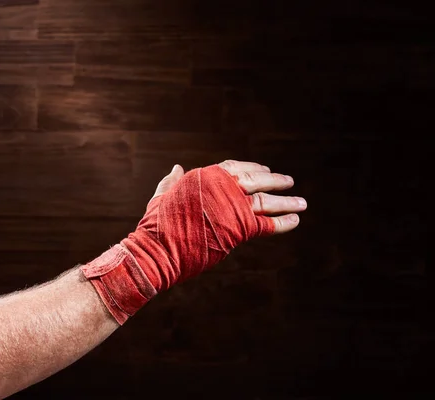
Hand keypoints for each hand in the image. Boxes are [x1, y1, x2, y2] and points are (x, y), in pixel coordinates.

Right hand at [81, 160, 307, 323]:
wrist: (157, 248)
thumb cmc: (156, 224)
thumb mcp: (162, 195)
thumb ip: (172, 181)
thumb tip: (176, 167)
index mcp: (203, 176)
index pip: (233, 167)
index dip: (251, 168)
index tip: (263, 169)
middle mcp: (221, 186)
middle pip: (255, 180)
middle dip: (274, 180)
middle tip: (288, 180)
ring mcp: (231, 205)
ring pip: (266, 200)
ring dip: (286, 201)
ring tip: (301, 201)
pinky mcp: (239, 227)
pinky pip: (267, 224)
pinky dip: (283, 222)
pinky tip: (295, 220)